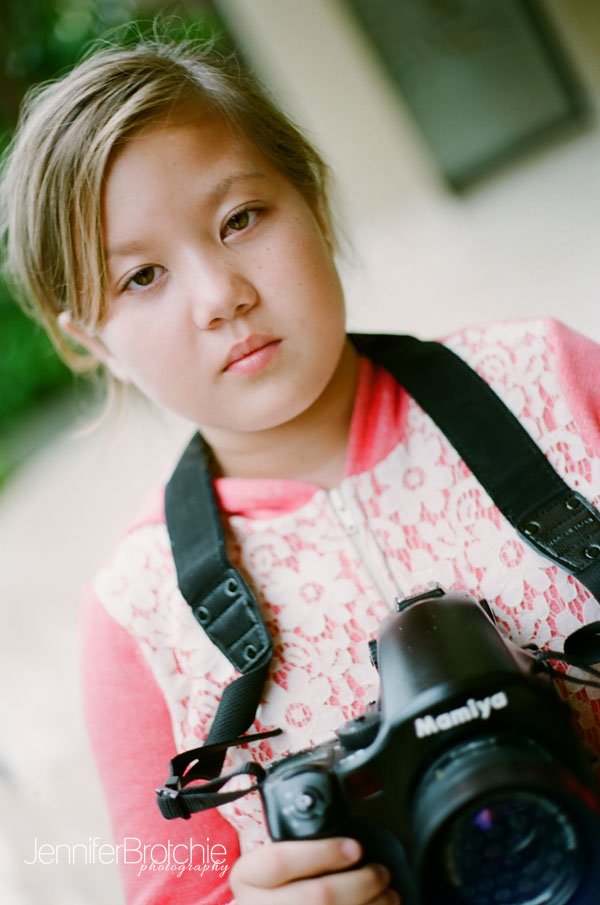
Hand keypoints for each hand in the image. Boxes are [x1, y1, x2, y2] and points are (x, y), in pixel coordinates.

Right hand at [229, 837, 399, 904]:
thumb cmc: (272, 888)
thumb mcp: (268, 865)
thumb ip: (294, 848)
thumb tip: (344, 833)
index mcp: (248, 877)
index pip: (280, 860)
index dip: (323, 852)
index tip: (355, 847)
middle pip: (316, 896)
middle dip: (360, 883)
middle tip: (380, 872)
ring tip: (389, 895)